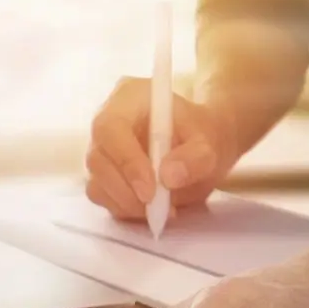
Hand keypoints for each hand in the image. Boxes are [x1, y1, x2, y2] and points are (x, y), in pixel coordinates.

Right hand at [85, 76, 238, 220]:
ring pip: (96, 183)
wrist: (201, 145)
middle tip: (158, 207)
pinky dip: (125, 209)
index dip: (126, 161)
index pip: (110, 128)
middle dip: (126, 190)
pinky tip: (151, 208)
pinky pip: (102, 198)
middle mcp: (106, 123)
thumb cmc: (203, 134)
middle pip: (98, 159)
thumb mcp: (211, 142)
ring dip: (127, 203)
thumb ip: (196, 157)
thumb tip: (168, 177)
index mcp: (127, 98)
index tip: (151, 190)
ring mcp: (101, 151)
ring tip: (162, 208)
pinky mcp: (102, 176)